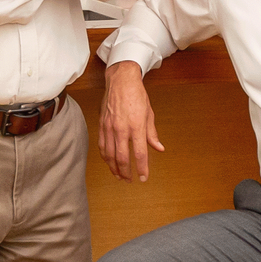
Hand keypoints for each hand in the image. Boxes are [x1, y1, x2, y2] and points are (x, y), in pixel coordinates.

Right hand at [99, 61, 162, 181]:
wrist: (121, 81)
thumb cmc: (137, 96)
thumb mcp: (149, 114)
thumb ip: (152, 134)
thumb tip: (159, 148)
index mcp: (136, 126)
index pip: (140, 154)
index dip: (142, 168)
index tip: (144, 177)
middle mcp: (121, 129)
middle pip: (122, 158)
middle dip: (126, 173)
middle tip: (129, 180)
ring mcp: (109, 128)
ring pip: (109, 155)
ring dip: (114, 168)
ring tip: (119, 176)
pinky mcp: (102, 125)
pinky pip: (102, 146)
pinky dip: (105, 157)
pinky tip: (109, 162)